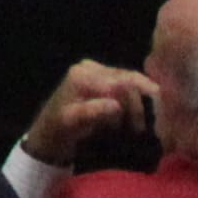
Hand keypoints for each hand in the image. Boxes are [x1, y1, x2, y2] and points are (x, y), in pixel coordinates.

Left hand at [24, 60, 150, 167]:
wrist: (51, 129)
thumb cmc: (61, 128)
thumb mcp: (74, 122)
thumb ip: (94, 112)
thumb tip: (116, 105)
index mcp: (82, 76)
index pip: (119, 81)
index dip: (138, 97)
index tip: (146, 119)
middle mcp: (89, 67)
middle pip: (128, 79)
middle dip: (138, 105)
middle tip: (138, 130)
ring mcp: (96, 70)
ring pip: (130, 82)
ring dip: (136, 105)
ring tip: (133, 127)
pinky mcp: (102, 77)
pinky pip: (126, 85)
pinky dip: (132, 102)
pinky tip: (129, 118)